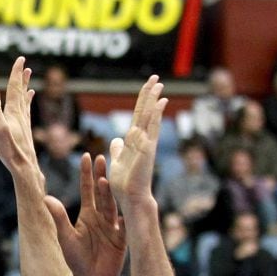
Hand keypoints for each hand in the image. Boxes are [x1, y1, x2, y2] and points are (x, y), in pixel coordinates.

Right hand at [0, 56, 41, 179]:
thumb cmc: (10, 150)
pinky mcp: (25, 129)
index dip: (16, 73)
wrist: (24, 167)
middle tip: (24, 63)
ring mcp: (24, 121)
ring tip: (28, 74)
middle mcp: (20, 114)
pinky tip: (30, 97)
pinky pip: (26, 109)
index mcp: (13, 112)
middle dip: (21, 76)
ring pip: (24, 98)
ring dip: (25, 85)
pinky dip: (27, 99)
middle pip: (20, 91)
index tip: (20, 59)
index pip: (14, 88)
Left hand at [45, 154, 125, 275]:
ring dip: (109, 195)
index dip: (87, 174)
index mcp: (88, 214)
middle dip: (101, 176)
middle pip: (102, 193)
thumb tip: (46, 198)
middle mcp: (102, 217)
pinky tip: (128, 207)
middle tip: (102, 158)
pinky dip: (126, 218)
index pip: (87, 189)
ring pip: (112, 207)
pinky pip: (124, 227)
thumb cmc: (76, 259)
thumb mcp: (65, 237)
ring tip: (107, 181)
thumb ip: (58, 217)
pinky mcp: (122, 239)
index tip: (87, 156)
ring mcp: (113, 227)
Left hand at [108, 75, 166, 211]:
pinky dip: (156, 115)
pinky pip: (152, 129)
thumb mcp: (117, 162)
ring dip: (154, 100)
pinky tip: (161, 102)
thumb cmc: (125, 184)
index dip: (141, 101)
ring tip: (158, 84)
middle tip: (155, 77)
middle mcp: (141, 139)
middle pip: (145, 112)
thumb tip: (116, 139)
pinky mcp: (148, 150)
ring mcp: (146, 143)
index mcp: (133, 141)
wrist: (131, 198)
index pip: (137, 116)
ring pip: (150, 117)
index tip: (147, 86)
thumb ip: (118, 149)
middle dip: (149, 94)